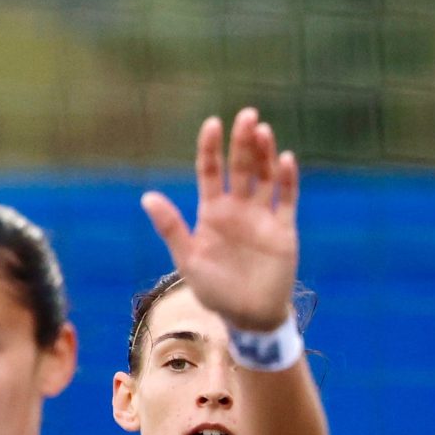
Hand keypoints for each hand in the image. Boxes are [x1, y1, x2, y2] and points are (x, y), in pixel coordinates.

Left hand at [141, 109, 300, 334]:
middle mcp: (238, 208)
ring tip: (263, 131)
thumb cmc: (215, 291)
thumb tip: (147, 197)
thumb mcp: (188, 260)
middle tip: (246, 115)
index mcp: (213, 212)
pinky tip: (286, 160)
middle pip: (241, 166)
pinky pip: (287, 199)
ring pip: (265, 176)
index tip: (213, 124)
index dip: (211, 148)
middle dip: (242, 141)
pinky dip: (288, 180)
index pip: (210, 171)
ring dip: (265, 154)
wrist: (247, 318)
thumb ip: (171, 227)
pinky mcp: (283, 229)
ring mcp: (262, 216)